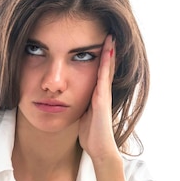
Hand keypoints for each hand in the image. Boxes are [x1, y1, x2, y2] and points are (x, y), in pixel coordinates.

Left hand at [78, 34, 118, 161]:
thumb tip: (69, 101)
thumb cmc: (91, 135)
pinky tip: (107, 50)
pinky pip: (104, 76)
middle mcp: (102, 92)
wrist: (100, 148)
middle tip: (109, 32)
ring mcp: (104, 94)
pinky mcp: (102, 98)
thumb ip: (79, 106)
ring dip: (109, 52)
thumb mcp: (82, 116)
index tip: (98, 42)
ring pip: (106, 68)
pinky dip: (106, 62)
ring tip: (110, 35)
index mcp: (96, 95)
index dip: (99, 58)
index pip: (98, 72)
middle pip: (105, 67)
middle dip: (107, 50)